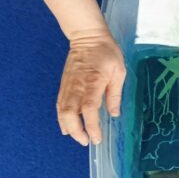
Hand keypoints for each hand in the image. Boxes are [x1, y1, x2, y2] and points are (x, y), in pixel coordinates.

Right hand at [56, 28, 125, 145]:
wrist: (87, 36)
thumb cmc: (106, 52)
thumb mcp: (119, 72)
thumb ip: (114, 94)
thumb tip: (114, 114)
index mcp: (93, 82)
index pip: (89, 109)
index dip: (91, 126)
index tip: (96, 138)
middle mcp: (77, 86)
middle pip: (69, 114)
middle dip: (77, 132)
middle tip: (87, 141)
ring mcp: (68, 86)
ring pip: (61, 111)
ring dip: (68, 127)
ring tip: (78, 137)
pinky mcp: (63, 85)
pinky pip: (59, 105)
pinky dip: (61, 118)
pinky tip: (67, 126)